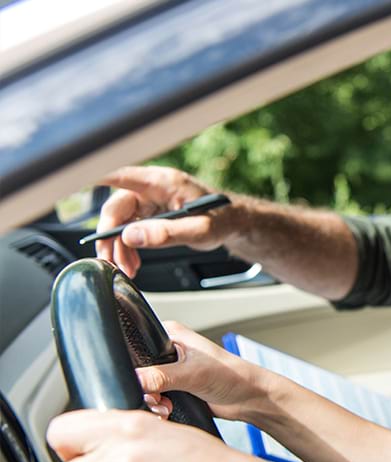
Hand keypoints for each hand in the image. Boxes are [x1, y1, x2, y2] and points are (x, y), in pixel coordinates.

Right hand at [96, 166, 235, 277]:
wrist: (233, 224)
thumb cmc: (222, 220)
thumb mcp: (199, 231)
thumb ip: (166, 233)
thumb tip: (131, 237)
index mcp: (163, 182)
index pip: (120, 175)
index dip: (93, 177)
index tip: (68, 181)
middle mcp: (152, 188)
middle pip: (115, 207)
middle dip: (110, 237)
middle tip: (111, 261)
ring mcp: (149, 200)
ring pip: (120, 221)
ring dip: (119, 246)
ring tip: (127, 269)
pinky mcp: (150, 213)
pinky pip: (129, 228)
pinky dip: (128, 247)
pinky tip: (133, 262)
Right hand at [137, 322, 272, 421]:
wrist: (250, 399)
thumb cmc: (233, 375)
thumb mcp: (193, 374)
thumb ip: (161, 376)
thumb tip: (134, 380)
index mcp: (170, 335)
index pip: (135, 346)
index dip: (132, 366)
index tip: (140, 384)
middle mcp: (167, 351)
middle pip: (137, 371)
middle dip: (144, 390)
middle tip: (157, 400)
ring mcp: (170, 371)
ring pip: (143, 388)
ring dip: (151, 403)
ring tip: (166, 407)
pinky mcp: (173, 388)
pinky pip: (153, 400)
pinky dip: (156, 409)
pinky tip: (168, 412)